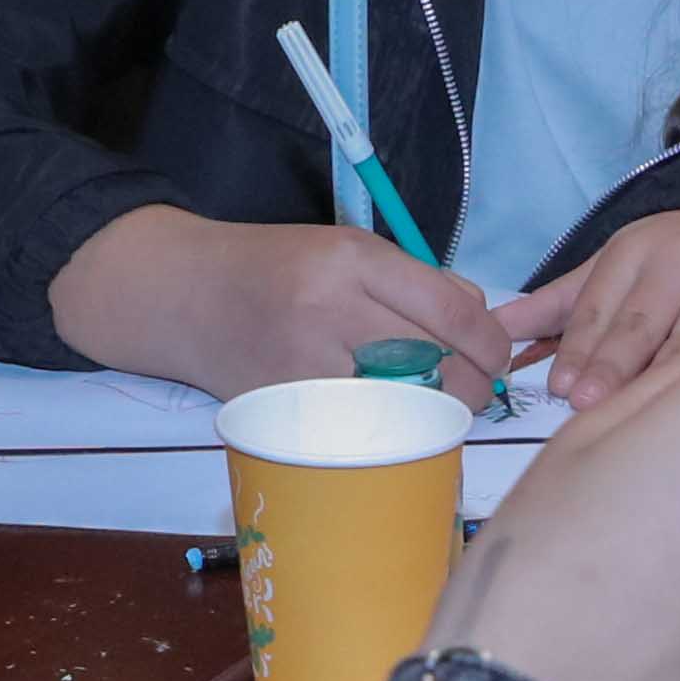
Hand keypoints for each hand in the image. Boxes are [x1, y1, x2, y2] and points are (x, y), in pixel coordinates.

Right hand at [57, 208, 518, 411]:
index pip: (451, 308)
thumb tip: (481, 322)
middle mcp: (328, 307)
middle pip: (435, 361)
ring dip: (433, 414)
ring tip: (435, 408)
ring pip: (402, 403)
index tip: (497, 359)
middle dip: (470, 386)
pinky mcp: (283, 407)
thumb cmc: (274, 269)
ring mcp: (302, 362)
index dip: (490, 344)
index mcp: (351, 258)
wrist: (182, 294)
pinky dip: (387, 431)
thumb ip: (415, 281)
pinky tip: (390, 424)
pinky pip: (360, 429)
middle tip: (473, 392)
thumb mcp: (344, 248)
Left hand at [500, 210, 679, 397]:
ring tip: (641, 415)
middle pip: (641, 322)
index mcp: (636, 247)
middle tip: (587, 403)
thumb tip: (489, 330)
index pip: (600, 305)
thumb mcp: (606, 280)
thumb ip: (551, 309)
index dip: (580, 347)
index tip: (563, 386)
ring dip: (664, 379)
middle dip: (613, 365)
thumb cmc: (660, 277)